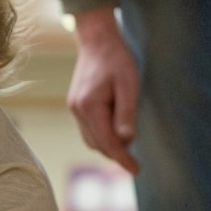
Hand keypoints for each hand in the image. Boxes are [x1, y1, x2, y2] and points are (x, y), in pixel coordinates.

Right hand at [67, 7, 139, 173]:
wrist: (97, 40)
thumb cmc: (116, 59)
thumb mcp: (128, 84)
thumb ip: (126, 112)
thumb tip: (127, 139)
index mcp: (89, 106)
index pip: (107, 142)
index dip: (122, 158)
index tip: (136, 170)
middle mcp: (77, 110)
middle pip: (97, 144)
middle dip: (116, 153)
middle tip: (135, 159)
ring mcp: (75, 108)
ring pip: (92, 139)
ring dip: (109, 145)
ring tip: (128, 145)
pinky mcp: (77, 105)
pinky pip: (89, 129)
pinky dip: (103, 136)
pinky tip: (116, 132)